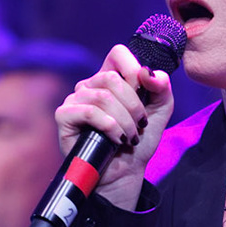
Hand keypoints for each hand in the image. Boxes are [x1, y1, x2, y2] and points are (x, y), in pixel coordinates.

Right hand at [55, 43, 174, 210]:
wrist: (124, 173)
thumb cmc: (138, 141)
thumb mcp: (159, 112)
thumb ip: (161, 88)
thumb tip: (149, 73)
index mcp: (110, 79)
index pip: (118, 53)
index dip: (134, 69)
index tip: (145, 93)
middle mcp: (90, 85)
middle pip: (112, 78)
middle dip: (133, 106)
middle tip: (138, 126)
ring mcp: (75, 99)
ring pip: (103, 96)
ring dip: (124, 121)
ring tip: (129, 137)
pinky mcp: (64, 116)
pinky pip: (89, 111)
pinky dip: (109, 126)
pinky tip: (115, 139)